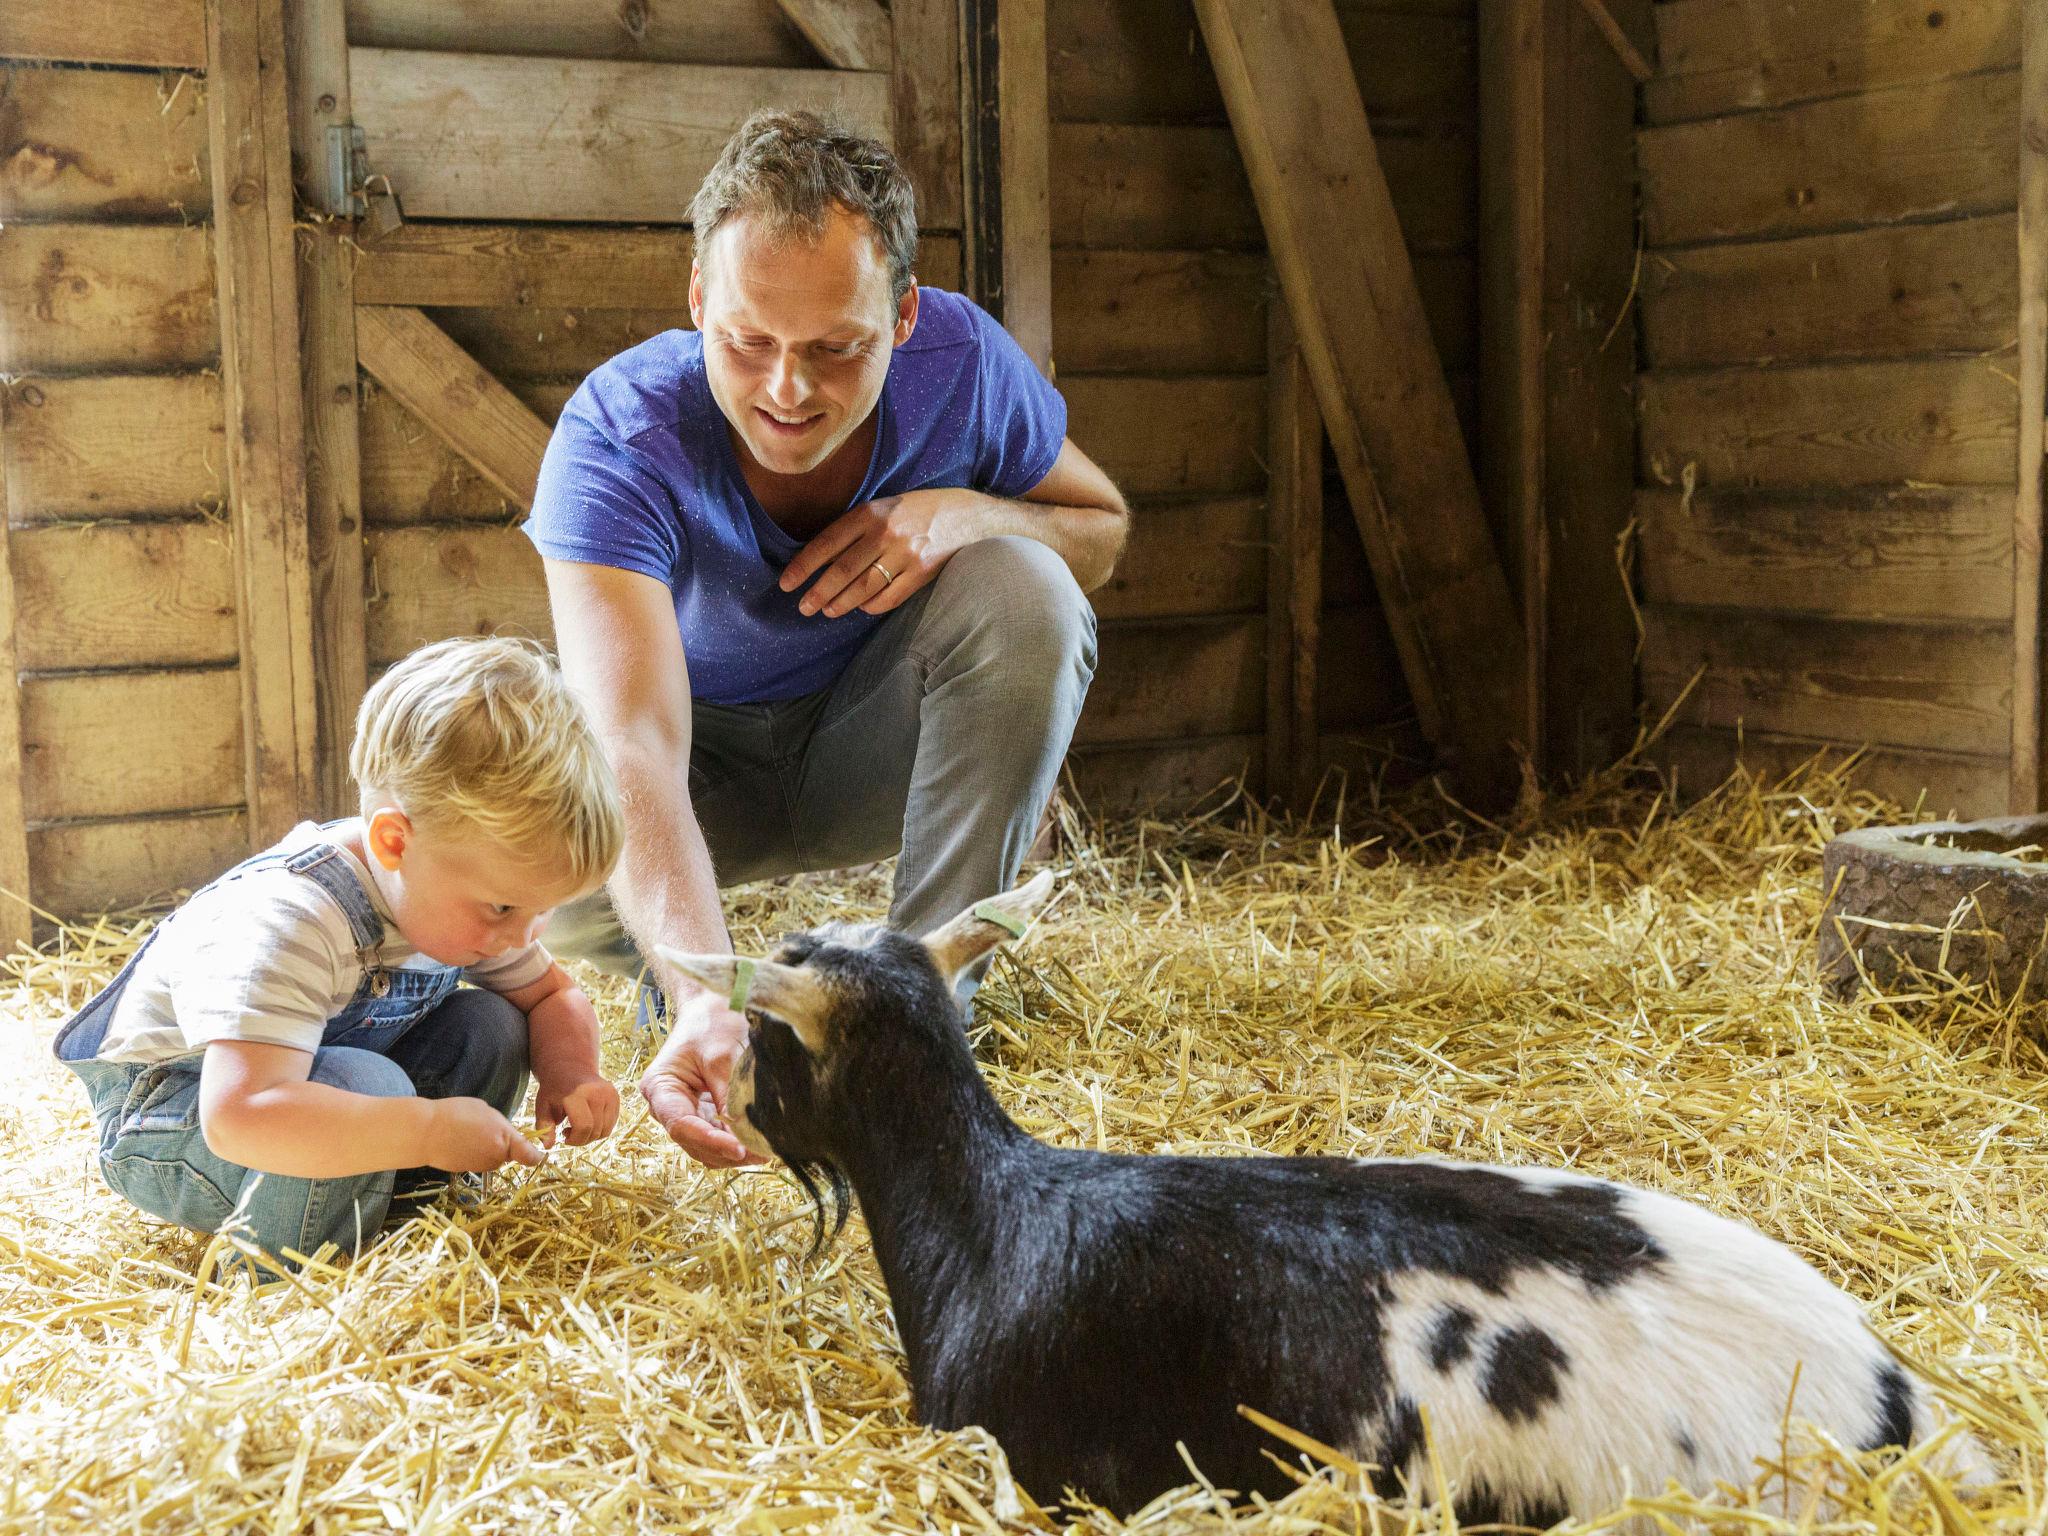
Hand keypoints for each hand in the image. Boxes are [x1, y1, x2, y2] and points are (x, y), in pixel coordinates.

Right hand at [422, 1097, 546, 1172]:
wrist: (425, 1132)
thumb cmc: (456, 1114)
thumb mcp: (486, 1111)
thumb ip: (502, 1126)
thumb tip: (506, 1134)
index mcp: (505, 1140)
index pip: (531, 1156)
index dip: (536, 1156)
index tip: (539, 1153)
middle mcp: (496, 1157)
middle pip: (508, 1153)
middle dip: (503, 1143)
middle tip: (484, 1126)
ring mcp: (480, 1166)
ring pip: (493, 1156)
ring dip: (487, 1147)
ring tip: (468, 1132)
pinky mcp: (467, 1170)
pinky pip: (478, 1159)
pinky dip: (473, 1152)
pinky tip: (459, 1141)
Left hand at [536, 1076, 620, 1146]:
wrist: (570, 1068)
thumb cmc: (554, 1089)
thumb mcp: (543, 1106)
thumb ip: (544, 1127)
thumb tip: (548, 1146)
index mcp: (578, 1094)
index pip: (583, 1127)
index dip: (574, 1139)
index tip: (564, 1138)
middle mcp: (598, 1093)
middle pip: (595, 1131)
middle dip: (581, 1139)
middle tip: (569, 1133)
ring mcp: (610, 1094)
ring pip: (605, 1131)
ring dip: (591, 1136)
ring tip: (578, 1127)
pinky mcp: (616, 1097)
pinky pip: (611, 1124)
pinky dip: (599, 1129)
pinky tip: (588, 1122)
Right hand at [637, 989, 763, 1168]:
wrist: (716, 1005)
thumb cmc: (714, 1022)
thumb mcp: (723, 1058)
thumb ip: (730, 1098)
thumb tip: (744, 1136)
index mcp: (660, 1087)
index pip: (682, 1125)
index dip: (710, 1141)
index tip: (739, 1149)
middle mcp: (666, 1105)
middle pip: (692, 1142)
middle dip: (724, 1151)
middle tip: (761, 1154)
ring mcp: (683, 1111)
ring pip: (704, 1146)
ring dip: (732, 1152)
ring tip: (765, 1151)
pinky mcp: (702, 1112)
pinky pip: (716, 1136)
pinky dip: (735, 1142)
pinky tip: (759, 1143)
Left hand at [781, 488, 977, 618]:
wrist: (967, 515)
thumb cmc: (919, 511)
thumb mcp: (885, 507)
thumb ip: (856, 528)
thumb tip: (821, 558)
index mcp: (870, 513)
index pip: (827, 543)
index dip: (804, 566)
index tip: (787, 583)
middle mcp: (886, 532)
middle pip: (842, 570)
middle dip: (817, 592)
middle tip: (803, 607)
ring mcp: (905, 554)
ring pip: (863, 587)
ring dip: (840, 603)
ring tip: (826, 611)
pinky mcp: (922, 573)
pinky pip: (888, 597)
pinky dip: (871, 606)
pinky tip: (861, 609)